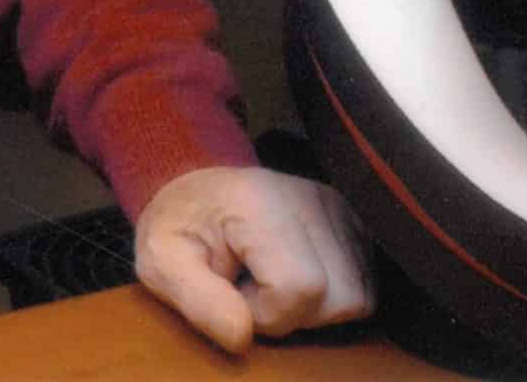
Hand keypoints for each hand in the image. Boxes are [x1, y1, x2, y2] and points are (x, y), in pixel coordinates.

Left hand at [134, 166, 373, 352]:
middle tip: (250, 286)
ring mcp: (339, 207)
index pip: (299, 288)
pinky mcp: (355, 222)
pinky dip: (330, 296)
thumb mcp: (160, 261)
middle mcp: (311, 197)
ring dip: (312, 307)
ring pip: (358, 299)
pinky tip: (292, 274)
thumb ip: (197, 301)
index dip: (265, 311)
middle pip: (340, 299)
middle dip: (292, 313)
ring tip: (269, 279)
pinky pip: (366, 287)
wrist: (196, 189)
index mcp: (261, 201)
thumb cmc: (178, 226)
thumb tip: (241, 336)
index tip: (232, 290)